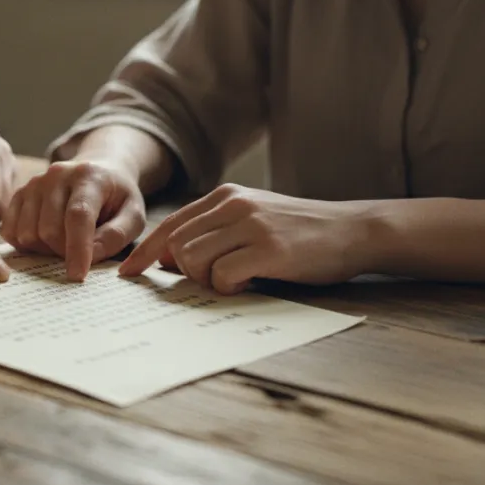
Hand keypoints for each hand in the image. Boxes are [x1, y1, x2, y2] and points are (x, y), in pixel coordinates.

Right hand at [1, 160, 146, 280]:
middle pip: (49, 230)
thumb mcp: (133, 215)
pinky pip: (10, 232)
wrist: (98, 171)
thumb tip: (91, 256)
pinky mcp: (19, 195)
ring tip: (65, 243)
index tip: (77, 276)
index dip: (77, 249)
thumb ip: (117, 235)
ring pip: (27, 234)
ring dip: (45, 250)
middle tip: (80, 253)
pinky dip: (26, 246)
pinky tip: (45, 241)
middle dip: (63, 252)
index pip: (78, 215)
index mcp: (88, 176)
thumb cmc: (116, 198)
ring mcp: (33, 184)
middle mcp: (56, 175)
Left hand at [119, 184, 375, 293]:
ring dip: (207, 280)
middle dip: (183, 271)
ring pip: (193, 259)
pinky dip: (229, 287)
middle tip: (213, 281)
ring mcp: (251, 226)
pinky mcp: (269, 249)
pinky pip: (223, 275)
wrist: (355, 230)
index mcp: (226, 197)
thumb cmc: (301, 233)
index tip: (130, 274)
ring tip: (236, 280)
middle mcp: (234, 205)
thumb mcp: (253, 220)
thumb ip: (215, 232)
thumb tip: (169, 258)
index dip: (145, 253)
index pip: (170, 225)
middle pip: (176, 245)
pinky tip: (251, 283)